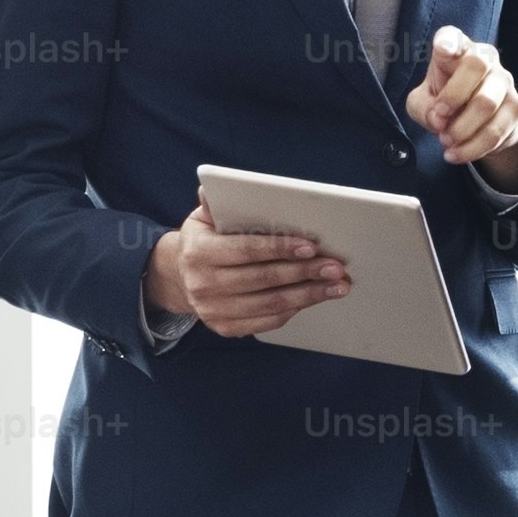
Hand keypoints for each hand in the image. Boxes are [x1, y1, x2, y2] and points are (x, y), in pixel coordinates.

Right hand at [144, 199, 348, 338]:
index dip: (280, 248)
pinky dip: (295, 309)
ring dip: (309, 294)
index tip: (311, 246)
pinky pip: (268, 321)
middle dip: (304, 272)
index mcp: (198, 253)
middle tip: (335, 266)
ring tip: (336, 285)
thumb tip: (210, 189)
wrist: (181, 278)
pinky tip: (313, 297)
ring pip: (271, 303)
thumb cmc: (203, 242)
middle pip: (264, 279)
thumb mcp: (202, 219)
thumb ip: (214, 204)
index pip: (246, 250)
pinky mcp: (225, 328)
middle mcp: (203, 284)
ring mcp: (213, 310)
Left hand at [407, 24, 517, 189]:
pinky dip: (472, 147)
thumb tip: (438, 119)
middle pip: (476, 65)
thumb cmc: (445, 102)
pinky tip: (456, 154)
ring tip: (446, 142)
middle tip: (438, 119)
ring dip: (461, 129)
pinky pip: (495, 130)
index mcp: (457, 50)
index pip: (452, 36)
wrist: (480, 123)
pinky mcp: (516, 107)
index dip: (448, 41)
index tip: (443, 50)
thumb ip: (422, 107)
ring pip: (486, 103)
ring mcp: (504, 81)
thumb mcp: (422, 103)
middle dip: (453, 96)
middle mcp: (484, 58)